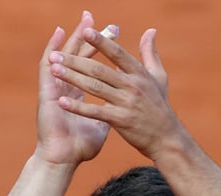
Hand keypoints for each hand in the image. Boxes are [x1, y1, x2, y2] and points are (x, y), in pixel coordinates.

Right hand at [34, 12, 113, 165]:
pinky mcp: (46, 91)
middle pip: (81, 56)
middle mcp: (67, 87)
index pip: (93, 66)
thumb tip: (121, 110)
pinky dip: (52, 48)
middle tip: (104, 21)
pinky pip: (48, 65)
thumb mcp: (101, 127)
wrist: (64, 160)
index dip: (102, 49)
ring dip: (75, 38)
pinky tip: (59, 34)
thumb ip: (109, 114)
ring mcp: (56, 88)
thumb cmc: (79, 148)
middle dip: (92, 37)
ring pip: (66, 56)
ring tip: (85, 20)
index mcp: (79, 94)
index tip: (115, 33)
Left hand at [46, 27, 181, 160]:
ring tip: (54, 71)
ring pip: (95, 87)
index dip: (101, 42)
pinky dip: (78, 107)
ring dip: (72, 78)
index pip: (117, 53)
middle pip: (100, 69)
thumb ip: (151, 53)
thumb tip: (151, 31)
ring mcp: (126, 103)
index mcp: (139, 73)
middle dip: (75, 61)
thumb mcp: (159, 77)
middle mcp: (132, 86)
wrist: (166, 139)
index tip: (85, 31)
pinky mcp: (121, 120)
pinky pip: (95, 111)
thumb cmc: (160, 107)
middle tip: (55, 55)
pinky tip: (62, 102)